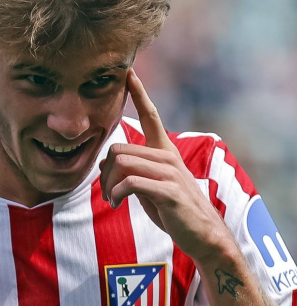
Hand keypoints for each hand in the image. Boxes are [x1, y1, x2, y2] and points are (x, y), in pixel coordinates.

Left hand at [99, 68, 230, 263]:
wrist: (202, 234)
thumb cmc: (174, 211)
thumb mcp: (149, 187)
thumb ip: (131, 171)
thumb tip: (106, 162)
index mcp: (165, 151)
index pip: (151, 114)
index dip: (138, 92)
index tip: (128, 72)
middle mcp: (168, 156)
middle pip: (118, 149)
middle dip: (104, 174)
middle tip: (106, 193)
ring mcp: (169, 172)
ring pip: (120, 163)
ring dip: (108, 186)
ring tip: (113, 201)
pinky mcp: (168, 191)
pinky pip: (129, 183)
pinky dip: (116, 194)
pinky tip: (117, 204)